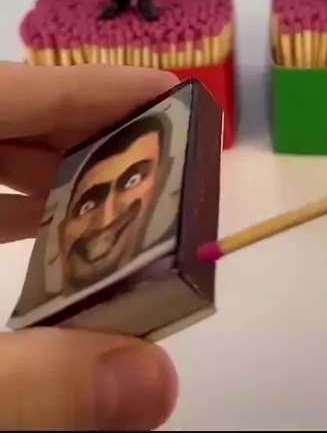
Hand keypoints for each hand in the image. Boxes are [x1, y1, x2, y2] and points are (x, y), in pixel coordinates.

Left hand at [0, 62, 178, 429]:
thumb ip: (28, 384)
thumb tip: (153, 382)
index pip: (6, 93)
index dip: (86, 86)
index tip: (166, 90)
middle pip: (6, 116)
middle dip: (83, 130)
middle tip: (165, 151)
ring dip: (51, 169)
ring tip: (126, 192)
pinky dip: (12, 204)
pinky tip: (52, 229)